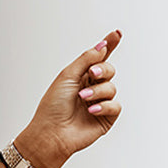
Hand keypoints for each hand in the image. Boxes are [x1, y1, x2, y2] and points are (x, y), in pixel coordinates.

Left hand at [16, 28, 123, 167]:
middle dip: (102, 70)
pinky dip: (104, 106)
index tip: (116, 34)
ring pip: (111, 88)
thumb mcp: (68, 76)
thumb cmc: (53, 107)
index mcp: (81, 77)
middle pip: (109, 70)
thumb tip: (103, 46)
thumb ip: (87, 59)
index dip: (108, 46)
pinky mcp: (105, 119)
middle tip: (92, 74)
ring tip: (83, 98)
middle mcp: (91, 89)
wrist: (51, 133)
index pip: (98, 59)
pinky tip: (91, 111)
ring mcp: (99, 104)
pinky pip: (115, 106)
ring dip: (97, 91)